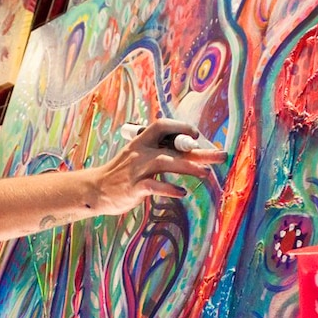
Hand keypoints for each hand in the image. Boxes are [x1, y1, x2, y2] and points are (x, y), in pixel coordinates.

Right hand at [91, 118, 226, 216]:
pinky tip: (182, 192)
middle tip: (220, 154)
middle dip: (198, 150)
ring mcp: (136, 169)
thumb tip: (190, 152)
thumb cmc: (123, 172)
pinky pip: (153, 185)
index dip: (181, 127)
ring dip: (188, 166)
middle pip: (172, 147)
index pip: (162, 126)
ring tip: (206, 172)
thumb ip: (159, 152)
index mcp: (141, 141)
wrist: (96, 189)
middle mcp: (140, 152)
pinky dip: (169, 188)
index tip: (197, 135)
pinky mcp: (133, 188)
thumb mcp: (138, 156)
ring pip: (165, 162)